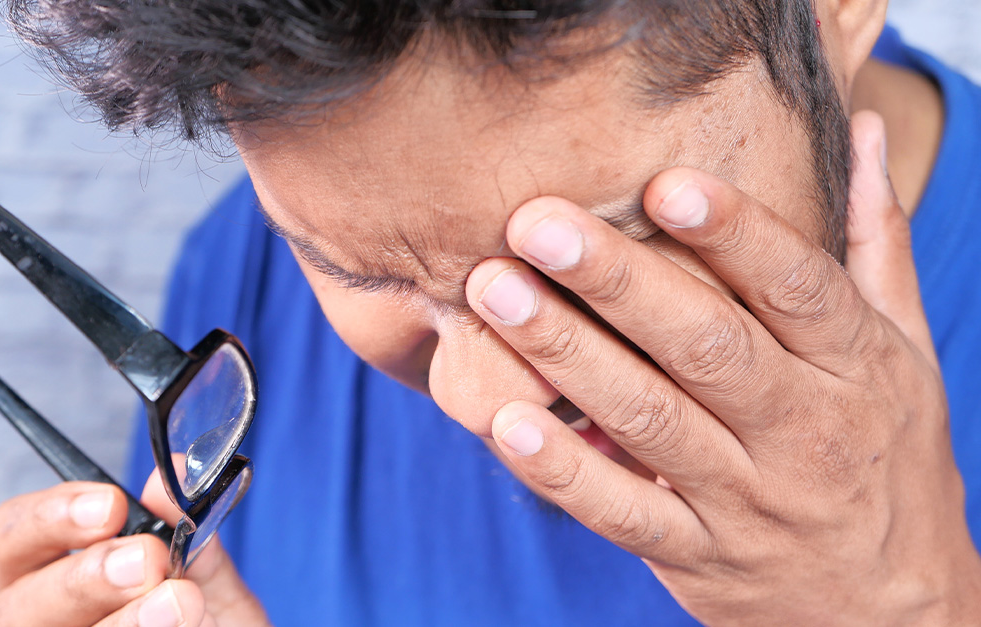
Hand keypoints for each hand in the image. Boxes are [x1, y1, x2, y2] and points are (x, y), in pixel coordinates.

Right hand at [0, 474, 267, 625]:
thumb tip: (176, 474)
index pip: (11, 534)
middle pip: (18, 602)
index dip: (52, 514)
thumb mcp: (209, 580)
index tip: (111, 503)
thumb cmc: (209, 622)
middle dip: (85, 576)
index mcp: (49, 575)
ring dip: (121, 622)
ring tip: (178, 603)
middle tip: (148, 560)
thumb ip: (190, 534)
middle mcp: (40, 621)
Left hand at [465, 111, 980, 623]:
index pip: (799, 290)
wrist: (895, 613)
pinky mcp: (698, 556)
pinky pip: (624, 513)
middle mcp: (804, 431)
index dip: (736, 235)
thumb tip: (864, 129)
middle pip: (707, 347)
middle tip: (537, 224)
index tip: (664, 184)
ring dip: (567, 354)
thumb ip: (873, 245)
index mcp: (857, 368)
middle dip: (618, 282)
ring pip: (650, 421)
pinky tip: (506, 421)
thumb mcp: (905, 353)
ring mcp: (748, 500)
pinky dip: (564, 470)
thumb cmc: (887, 456)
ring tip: (496, 292)